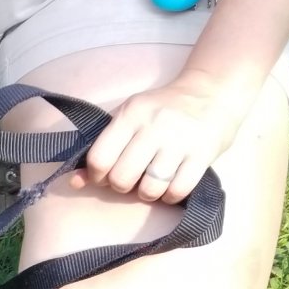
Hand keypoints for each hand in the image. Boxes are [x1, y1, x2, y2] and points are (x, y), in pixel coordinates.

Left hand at [72, 71, 252, 203]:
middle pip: (122, 178)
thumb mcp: (128, 118)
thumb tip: (75, 181)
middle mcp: (154, 126)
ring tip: (152, 182)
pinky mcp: (203, 154)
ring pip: (150, 189)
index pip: (99, 158)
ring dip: (147, 193)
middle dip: (122, 186)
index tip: (105, 175)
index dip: (97, 176)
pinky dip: (170, 196)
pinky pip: (178, 191)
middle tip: (131, 179)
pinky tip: (170, 186)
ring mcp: (180, 140)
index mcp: (130, 114)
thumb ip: (102, 146)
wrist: (213, 92)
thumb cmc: (162, 110)